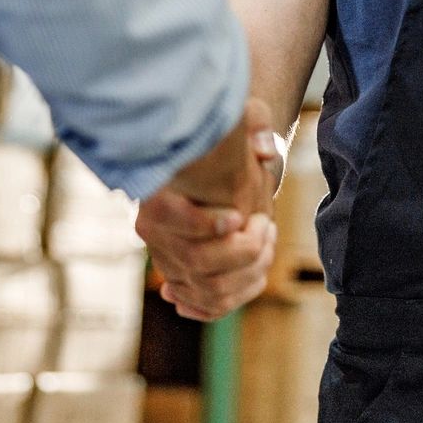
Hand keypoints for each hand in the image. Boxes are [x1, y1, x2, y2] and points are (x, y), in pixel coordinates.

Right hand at [139, 102, 282, 321]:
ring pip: (211, 289)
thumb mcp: (236, 117)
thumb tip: (266, 150)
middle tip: (265, 225)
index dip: (206, 224)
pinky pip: (209, 304)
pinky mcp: (183, 280)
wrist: (212, 171)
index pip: (169, 218)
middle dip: (243, 250)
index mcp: (156, 193)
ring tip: (267, 241)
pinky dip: (235, 298)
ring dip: (250, 273)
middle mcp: (154, 233)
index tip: (241, 215)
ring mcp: (168, 261)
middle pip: (196, 262)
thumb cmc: (223, 141)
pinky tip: (255, 275)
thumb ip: (253, 123)